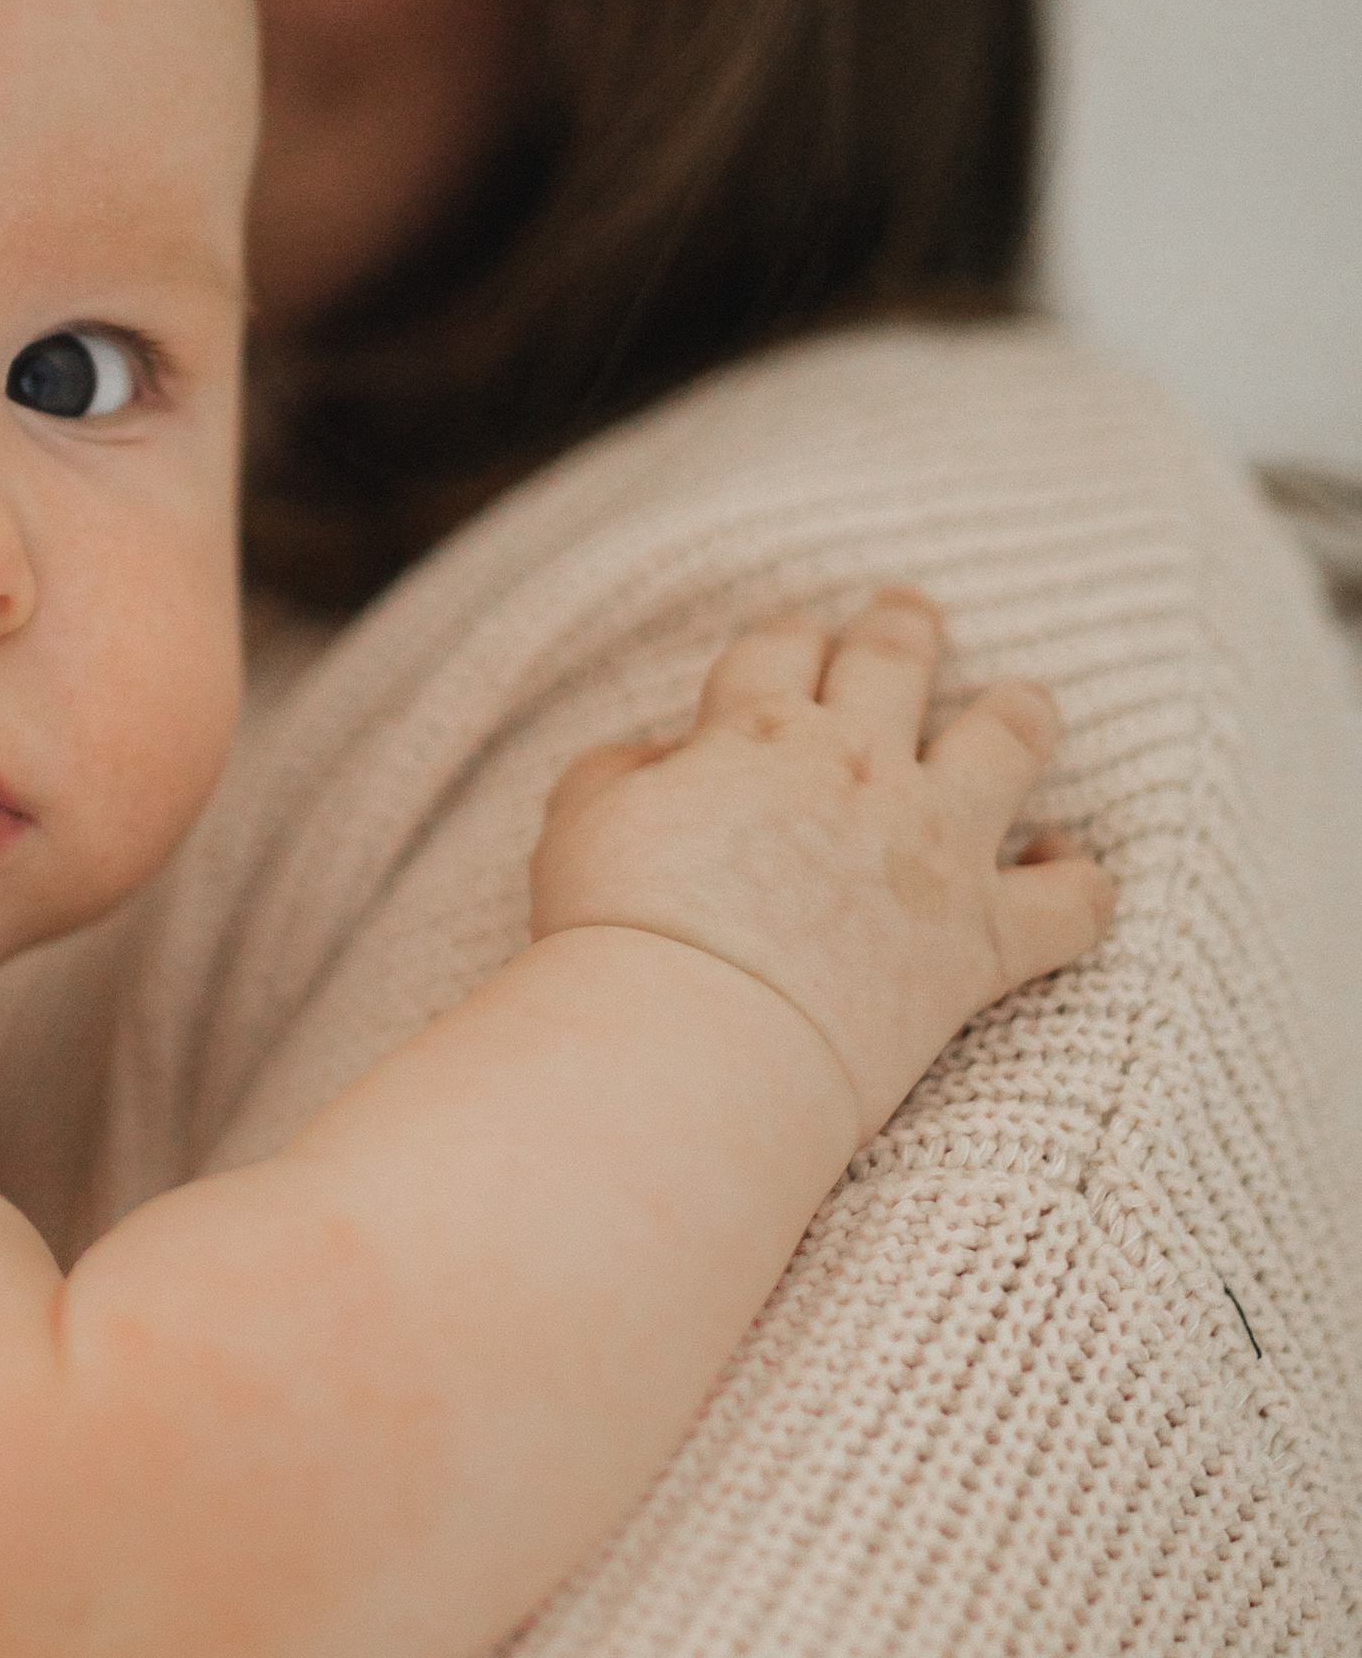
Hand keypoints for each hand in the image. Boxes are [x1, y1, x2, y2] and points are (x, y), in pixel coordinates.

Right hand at [528, 592, 1112, 1141]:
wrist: (691, 1041)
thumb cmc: (615, 940)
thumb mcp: (579, 826)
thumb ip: (616, 772)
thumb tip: (658, 756)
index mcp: (758, 730)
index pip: (783, 647)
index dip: (788, 640)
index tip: (791, 646)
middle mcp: (860, 765)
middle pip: (897, 657)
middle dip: (902, 629)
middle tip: (909, 616)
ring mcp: (935, 846)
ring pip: (1010, 738)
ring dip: (1019, 714)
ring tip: (1023, 706)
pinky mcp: (983, 941)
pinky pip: (1071, 899)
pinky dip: (1079, 877)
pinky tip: (1063, 863)